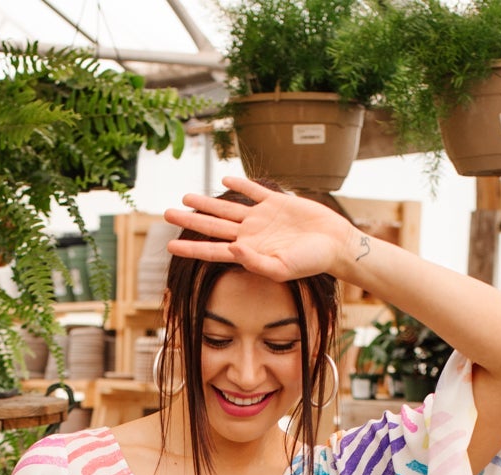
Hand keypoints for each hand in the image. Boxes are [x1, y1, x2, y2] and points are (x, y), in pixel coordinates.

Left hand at [164, 175, 354, 283]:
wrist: (334, 245)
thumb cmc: (311, 262)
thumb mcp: (282, 268)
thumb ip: (255, 262)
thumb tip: (231, 249)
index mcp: (249, 252)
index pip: (213, 250)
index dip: (191, 248)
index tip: (170, 245)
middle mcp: (251, 235)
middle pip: (213, 226)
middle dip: (190, 220)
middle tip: (166, 212)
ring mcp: (262, 218)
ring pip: (227, 208)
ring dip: (206, 202)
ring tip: (186, 196)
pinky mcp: (276, 203)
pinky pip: (253, 191)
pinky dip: (240, 185)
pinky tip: (226, 181)